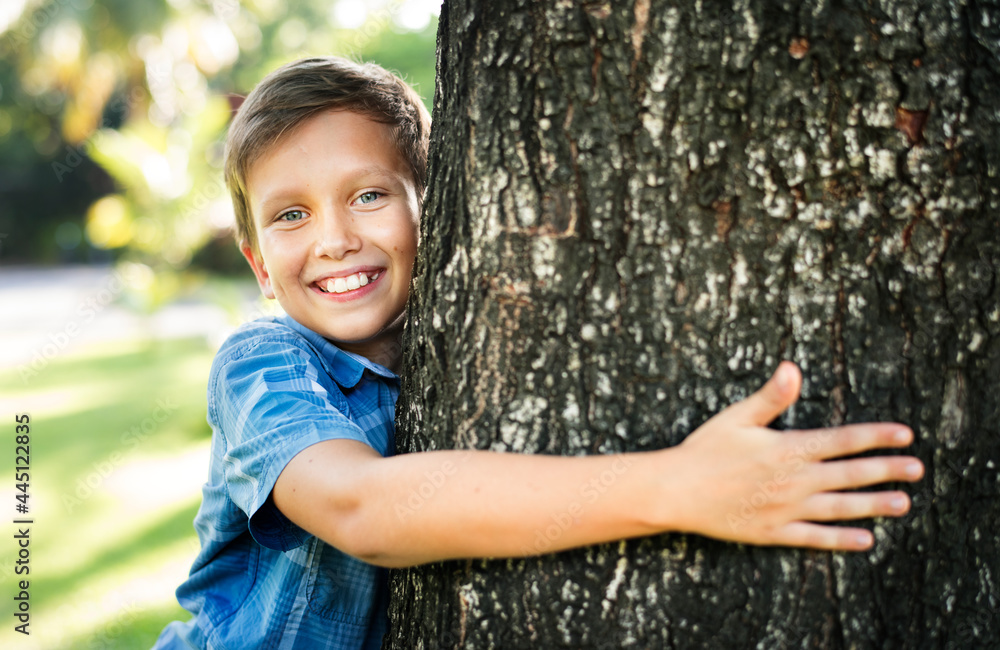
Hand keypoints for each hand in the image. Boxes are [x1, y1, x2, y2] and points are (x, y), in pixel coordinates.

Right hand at [669, 361, 923, 550]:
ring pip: (840, 507)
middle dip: (887, 470)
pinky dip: (841, 540)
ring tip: (903, 504)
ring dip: (874, 505)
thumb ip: (771, 396)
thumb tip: (792, 367)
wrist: (677, 490)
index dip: (876, 436)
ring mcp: (786, 509)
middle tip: (917, 469)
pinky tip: (865, 540)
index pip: (842, 440)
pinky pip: (815, 538)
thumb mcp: (737, 417)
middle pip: (850, 474)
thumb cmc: (704, 450)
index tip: (905, 434)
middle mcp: (794, 480)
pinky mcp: (773, 532)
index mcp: (788, 448)